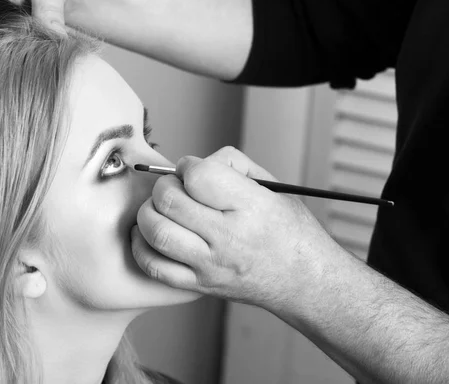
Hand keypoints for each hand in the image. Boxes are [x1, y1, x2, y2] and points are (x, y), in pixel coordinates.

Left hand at [131, 147, 342, 314]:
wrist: (305, 282)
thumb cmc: (292, 233)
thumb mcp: (275, 188)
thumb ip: (233, 166)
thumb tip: (193, 164)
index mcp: (252, 207)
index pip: (199, 177)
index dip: (189, 166)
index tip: (193, 170)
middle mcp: (229, 238)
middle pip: (170, 202)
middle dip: (164, 186)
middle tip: (174, 187)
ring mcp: (211, 265)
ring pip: (157, 233)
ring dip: (149, 213)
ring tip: (162, 209)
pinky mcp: (200, 285)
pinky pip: (155, 267)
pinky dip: (142, 246)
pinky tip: (150, 233)